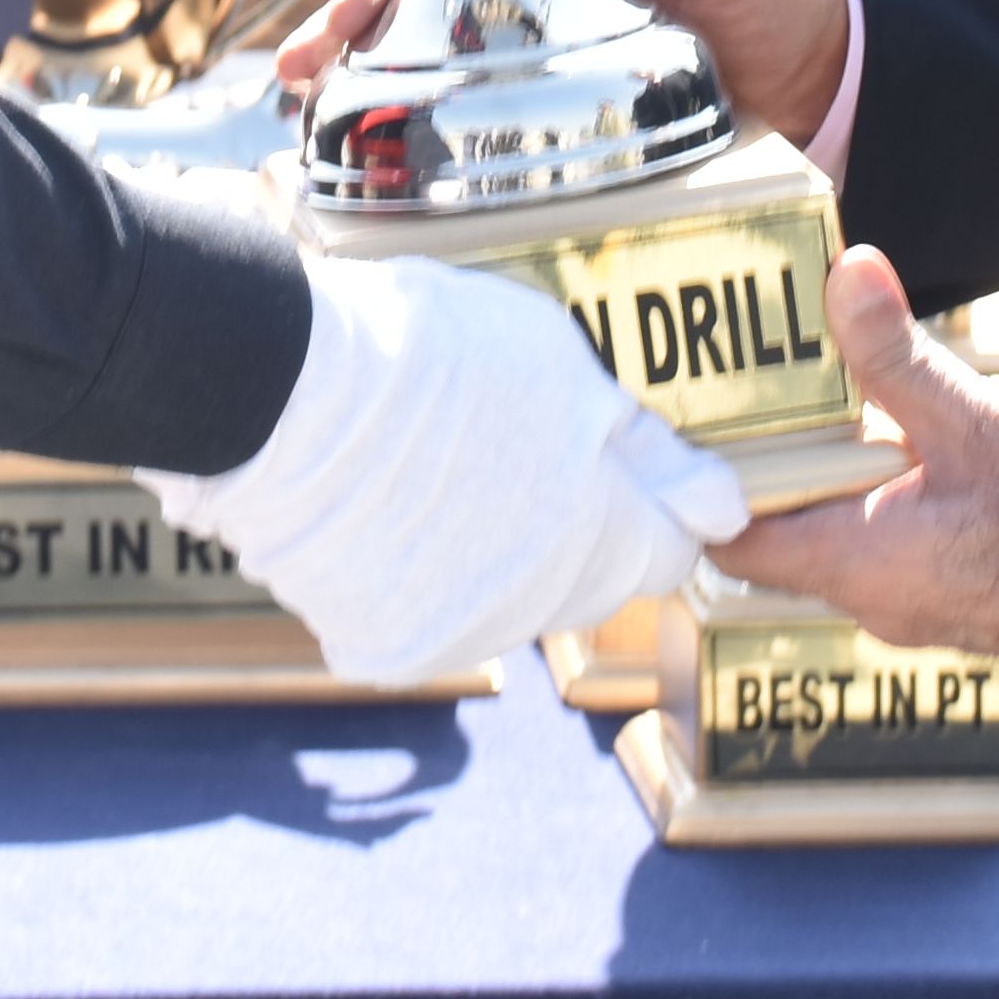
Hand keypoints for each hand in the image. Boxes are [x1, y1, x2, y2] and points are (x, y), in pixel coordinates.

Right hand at [145, 253, 751, 684]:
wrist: (280, 391)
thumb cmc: (428, 353)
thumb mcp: (558, 363)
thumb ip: (640, 443)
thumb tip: (718, 507)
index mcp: (605, 538)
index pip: (672, 547)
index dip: (651, 495)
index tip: (613, 454)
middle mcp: (541, 609)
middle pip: (588, 577)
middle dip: (572, 520)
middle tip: (510, 442)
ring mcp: (459, 634)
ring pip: (506, 595)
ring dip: (493, 546)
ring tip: (435, 462)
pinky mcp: (381, 646)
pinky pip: (422, 611)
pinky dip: (413, 570)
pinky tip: (382, 501)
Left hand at [712, 247, 998, 674]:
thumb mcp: (976, 419)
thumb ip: (898, 354)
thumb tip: (845, 271)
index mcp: (855, 564)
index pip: (731, 539)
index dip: (700, 482)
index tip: (687, 419)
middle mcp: (871, 601)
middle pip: (776, 535)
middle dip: (766, 463)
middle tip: (748, 384)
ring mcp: (915, 606)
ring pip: (835, 538)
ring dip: (825, 478)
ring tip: (815, 397)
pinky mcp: (955, 597)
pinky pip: (885, 547)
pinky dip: (872, 497)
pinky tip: (898, 438)